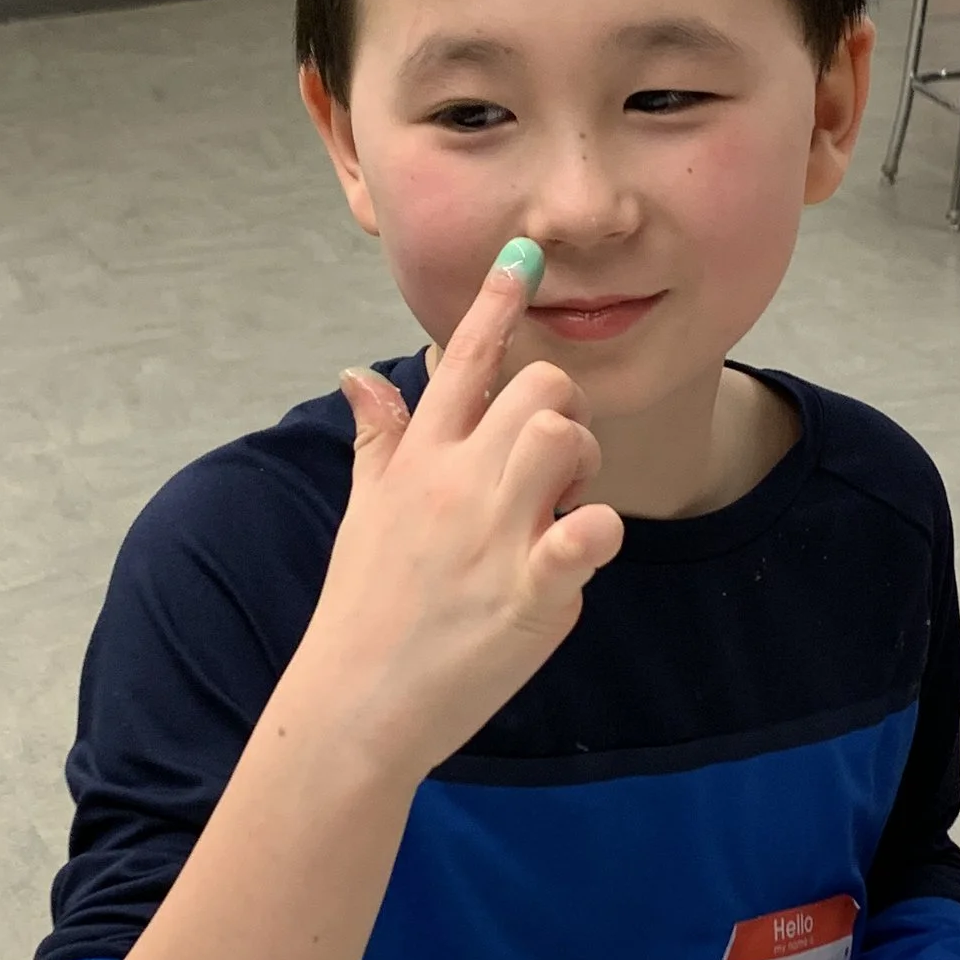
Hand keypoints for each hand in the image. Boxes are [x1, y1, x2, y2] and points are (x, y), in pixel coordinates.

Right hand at [306, 252, 624, 780]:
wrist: (357, 703)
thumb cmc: (364, 608)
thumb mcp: (363, 512)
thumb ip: (378, 438)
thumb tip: (360, 375)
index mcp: (419, 461)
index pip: (460, 360)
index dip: (496, 302)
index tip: (526, 256)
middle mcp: (456, 484)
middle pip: (539, 387)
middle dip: (565, 410)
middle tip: (559, 463)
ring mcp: (494, 535)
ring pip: (565, 437)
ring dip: (586, 463)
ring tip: (566, 506)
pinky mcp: (531, 592)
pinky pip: (592, 531)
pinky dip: (602, 532)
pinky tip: (582, 551)